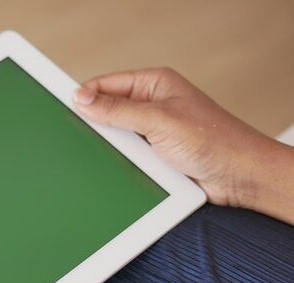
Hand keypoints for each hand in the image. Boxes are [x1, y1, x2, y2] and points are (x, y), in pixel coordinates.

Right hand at [73, 68, 293, 223]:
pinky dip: (119, 162)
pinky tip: (116, 168)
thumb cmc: (214, 141)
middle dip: (96, 124)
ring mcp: (152, 131)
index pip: (106, 84)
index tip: (64, 108)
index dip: (85, 95)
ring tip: (107, 155)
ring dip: (110, 147)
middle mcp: (152, 105)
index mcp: (154, 84)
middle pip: (107, 111)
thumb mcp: (158, 120)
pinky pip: (125, 156)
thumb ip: (117, 110)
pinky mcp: (153, 155)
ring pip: (114, 136)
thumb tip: (82, 98)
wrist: (238, 178)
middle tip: (80, 137)